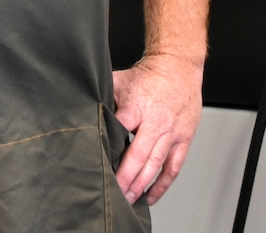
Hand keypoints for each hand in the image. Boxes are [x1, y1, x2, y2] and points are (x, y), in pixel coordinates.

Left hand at [111, 52, 204, 204]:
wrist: (179, 66)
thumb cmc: (148, 75)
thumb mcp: (120, 81)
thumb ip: (104, 99)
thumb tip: (82, 113)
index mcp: (136, 107)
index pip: (119, 131)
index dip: (109, 151)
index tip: (98, 167)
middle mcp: (155, 122)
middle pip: (138, 155)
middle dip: (124, 178)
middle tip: (113, 194)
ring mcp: (170, 133)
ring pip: (155, 165)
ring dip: (141, 185)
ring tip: (129, 199)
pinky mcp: (183, 139)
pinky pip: (173, 167)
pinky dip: (162, 184)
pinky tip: (151, 196)